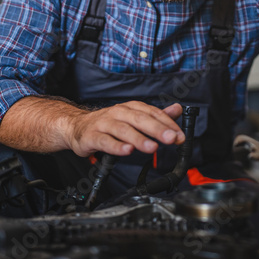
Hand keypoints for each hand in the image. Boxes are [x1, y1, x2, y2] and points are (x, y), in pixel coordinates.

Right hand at [66, 101, 184, 156]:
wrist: (78, 126)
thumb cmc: (109, 123)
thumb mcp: (134, 117)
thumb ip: (156, 115)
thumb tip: (177, 109)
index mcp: (131, 108)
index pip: (153, 113)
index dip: (168, 124)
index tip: (180, 136)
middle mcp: (119, 113)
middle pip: (140, 119)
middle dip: (157, 129)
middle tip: (171, 139)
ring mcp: (105, 124)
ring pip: (123, 130)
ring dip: (139, 139)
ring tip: (152, 147)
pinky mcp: (92, 136)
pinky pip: (105, 141)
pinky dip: (117, 146)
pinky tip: (127, 151)